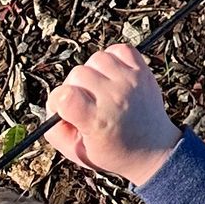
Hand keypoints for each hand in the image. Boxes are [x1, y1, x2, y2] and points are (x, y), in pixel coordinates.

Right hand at [47, 43, 180, 186]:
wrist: (153, 149)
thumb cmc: (112, 151)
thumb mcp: (77, 153)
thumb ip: (55, 131)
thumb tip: (51, 105)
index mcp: (98, 121)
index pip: (65, 96)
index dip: (56, 101)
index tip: (63, 110)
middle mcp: (115, 97)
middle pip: (78, 74)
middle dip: (73, 88)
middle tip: (83, 103)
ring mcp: (131, 81)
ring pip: (96, 58)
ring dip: (92, 72)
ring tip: (98, 89)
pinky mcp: (142, 71)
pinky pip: (120, 49)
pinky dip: (112, 58)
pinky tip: (111, 76)